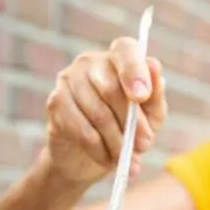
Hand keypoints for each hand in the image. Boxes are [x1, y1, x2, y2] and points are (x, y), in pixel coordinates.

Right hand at [44, 37, 167, 183]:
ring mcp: (69, 79)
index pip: (126, 50)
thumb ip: (154, 96)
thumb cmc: (125, 129)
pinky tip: (106, 159)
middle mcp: (91, 62)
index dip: (135, 71)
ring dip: (117, 142)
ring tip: (126, 158)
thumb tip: (154, 67)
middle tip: (144, 145)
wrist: (87, 158)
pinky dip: (99, 149)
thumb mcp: (149, 117)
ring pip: (98, 112)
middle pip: (112, 88)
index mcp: (118, 58)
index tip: (142, 97)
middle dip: (131, 122)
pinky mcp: (55, 102)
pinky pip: (81, 128)